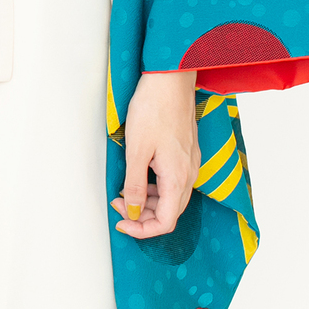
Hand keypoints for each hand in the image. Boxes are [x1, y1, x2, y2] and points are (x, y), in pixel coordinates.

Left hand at [111, 69, 199, 236]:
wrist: (170, 78)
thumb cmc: (153, 108)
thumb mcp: (136, 150)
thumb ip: (135, 185)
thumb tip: (134, 211)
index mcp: (178, 178)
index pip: (166, 222)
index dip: (142, 229)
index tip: (122, 223)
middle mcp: (189, 174)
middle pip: (170, 212)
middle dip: (143, 216)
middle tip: (119, 204)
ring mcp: (190, 162)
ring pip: (173, 196)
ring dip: (149, 201)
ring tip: (125, 191)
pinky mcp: (187, 151)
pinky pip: (174, 180)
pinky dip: (156, 186)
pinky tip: (140, 174)